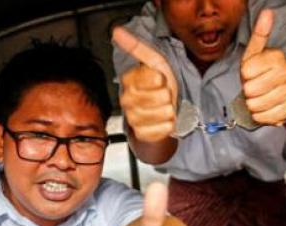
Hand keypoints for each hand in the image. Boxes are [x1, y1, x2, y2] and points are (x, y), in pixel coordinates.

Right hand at [113, 26, 178, 143]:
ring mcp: (133, 118)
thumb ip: (136, 47)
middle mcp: (127, 99)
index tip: (160, 80)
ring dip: (169, 111)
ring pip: (161, 113)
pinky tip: (164, 122)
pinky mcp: (141, 134)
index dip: (162, 79)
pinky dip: (168, 126)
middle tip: (163, 96)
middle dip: (167, 96)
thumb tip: (116, 31)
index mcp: (129, 80)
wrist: (162, 113)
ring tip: (164, 109)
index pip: (153, 77)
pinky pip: (161, 129)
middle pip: (159, 96)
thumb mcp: (154, 63)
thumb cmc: (160, 87)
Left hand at [241, 9, 285, 124]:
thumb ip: (260, 34)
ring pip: (256, 105)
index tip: (251, 72)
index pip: (246, 71)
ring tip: (258, 97)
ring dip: (252, 104)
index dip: (245, 74)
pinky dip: (259, 115)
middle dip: (247, 91)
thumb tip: (268, 12)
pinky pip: (263, 117)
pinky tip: (264, 107)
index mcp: (277, 58)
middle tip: (254, 87)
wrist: (281, 92)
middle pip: (250, 90)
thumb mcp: (256, 53)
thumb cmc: (262, 72)